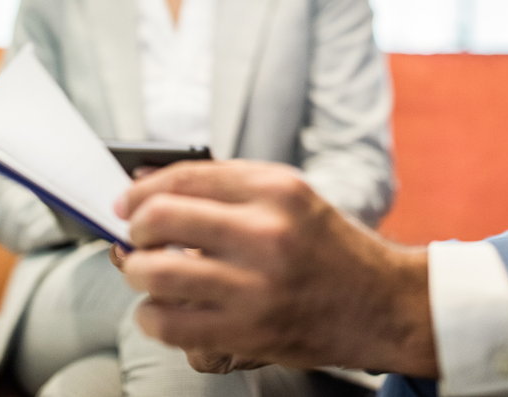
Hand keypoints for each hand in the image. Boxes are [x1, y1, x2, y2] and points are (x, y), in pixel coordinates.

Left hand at [116, 160, 436, 375]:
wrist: (382, 303)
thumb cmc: (330, 248)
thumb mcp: (292, 197)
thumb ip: (228, 186)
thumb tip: (150, 182)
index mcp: (277, 189)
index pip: (186, 176)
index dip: (142, 189)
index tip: (125, 202)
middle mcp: (266, 232)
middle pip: (162, 218)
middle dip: (135, 229)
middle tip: (137, 238)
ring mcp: (255, 285)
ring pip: (156, 273)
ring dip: (138, 273)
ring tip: (149, 273)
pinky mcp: (248, 331)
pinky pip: (169, 323)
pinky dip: (151, 316)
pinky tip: (163, 309)